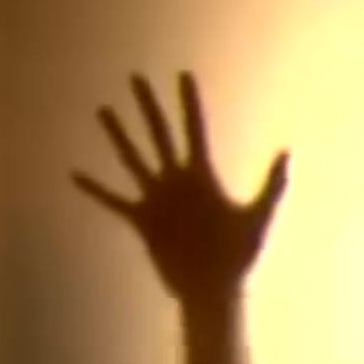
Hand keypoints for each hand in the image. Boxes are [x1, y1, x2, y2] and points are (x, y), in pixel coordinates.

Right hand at [72, 72, 287, 306]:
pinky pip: (114, 200)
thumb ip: (272, 185)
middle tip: (135, 77)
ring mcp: (158, 199)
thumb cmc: (239, 255)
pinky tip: (75, 174)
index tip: (184, 75)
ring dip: (119, 136)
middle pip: (160, 134)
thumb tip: (288, 152)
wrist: (214, 288)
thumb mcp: (258, 217)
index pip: (195, 129)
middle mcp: (177, 181)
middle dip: (148, 107)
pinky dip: (96, 189)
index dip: (189, 102)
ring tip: (103, 110)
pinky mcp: (143, 221)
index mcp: (203, 176)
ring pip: (134, 159)